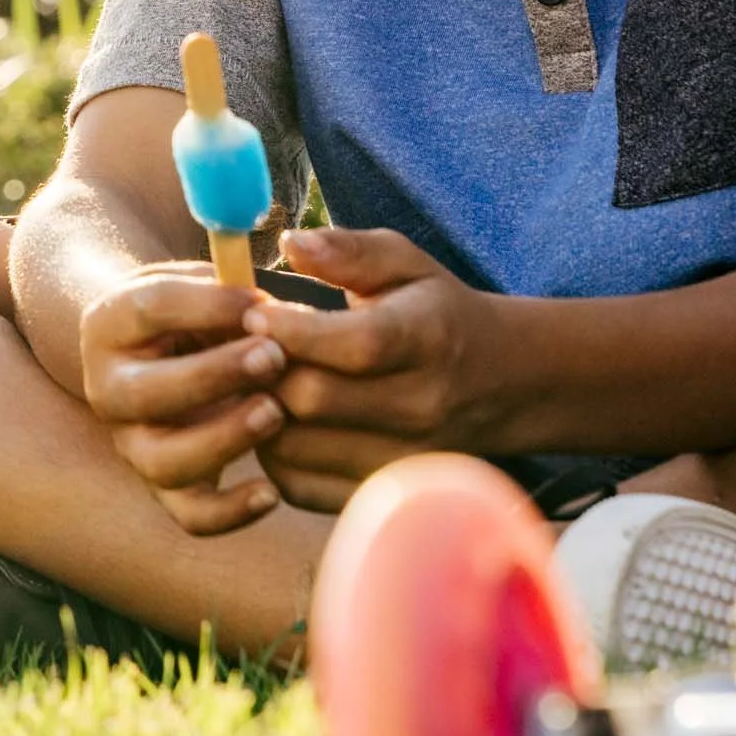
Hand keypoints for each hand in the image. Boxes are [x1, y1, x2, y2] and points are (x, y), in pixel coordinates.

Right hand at [79, 261, 289, 535]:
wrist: (162, 351)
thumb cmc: (195, 308)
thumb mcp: (200, 282)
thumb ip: (227, 289)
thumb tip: (270, 310)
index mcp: (110, 324)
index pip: (149, 309)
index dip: (207, 304)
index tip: (260, 301)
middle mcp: (108, 390)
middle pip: (146, 393)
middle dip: (214, 375)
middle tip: (273, 357)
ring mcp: (133, 444)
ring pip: (163, 462)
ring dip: (223, 440)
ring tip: (274, 412)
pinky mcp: (165, 487)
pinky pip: (189, 515)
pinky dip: (230, 512)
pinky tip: (271, 492)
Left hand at [242, 229, 509, 512]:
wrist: (498, 383)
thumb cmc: (436, 312)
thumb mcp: (406, 264)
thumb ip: (349, 251)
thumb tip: (291, 243)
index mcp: (428, 338)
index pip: (356, 344)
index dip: (293, 330)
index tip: (253, 312)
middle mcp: (420, 405)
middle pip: (315, 399)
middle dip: (262, 370)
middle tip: (237, 346)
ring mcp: (400, 459)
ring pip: (297, 448)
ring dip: (258, 412)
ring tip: (248, 379)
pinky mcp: (376, 492)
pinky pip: (300, 487)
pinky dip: (271, 455)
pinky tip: (270, 419)